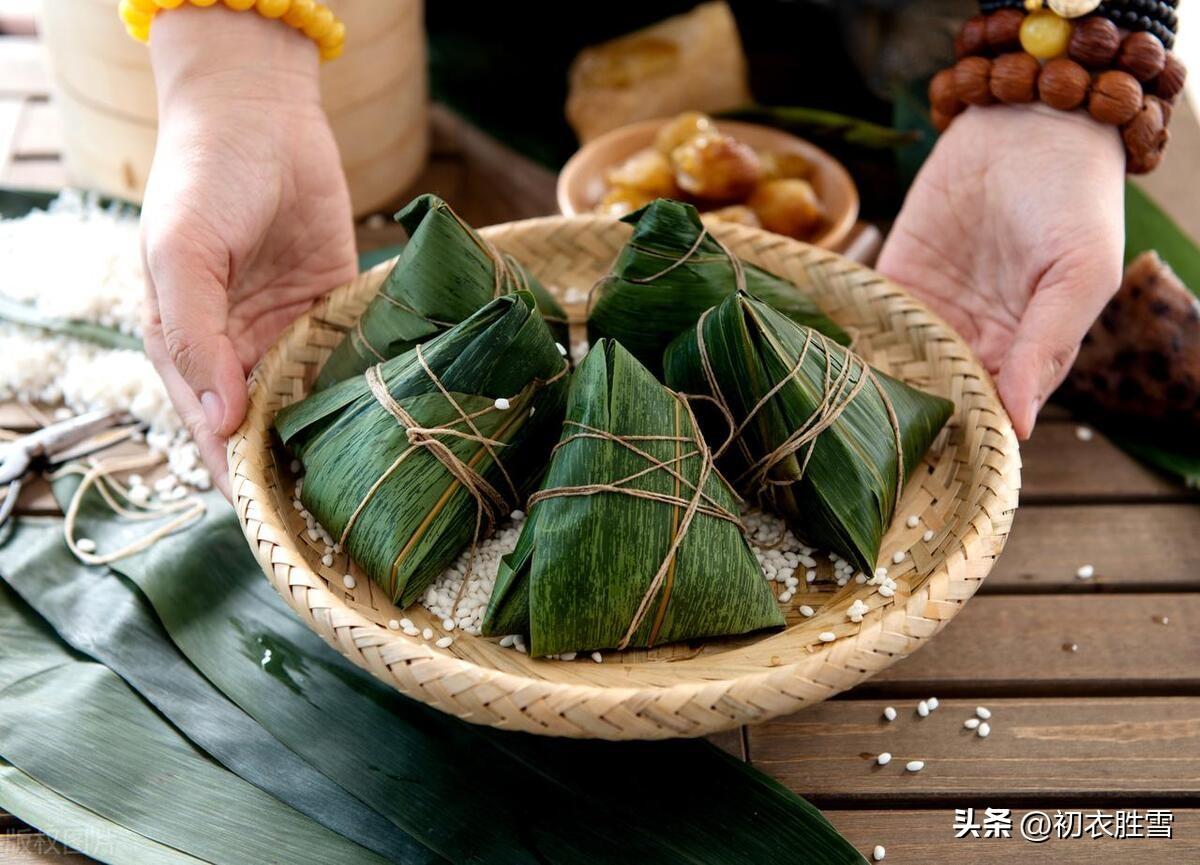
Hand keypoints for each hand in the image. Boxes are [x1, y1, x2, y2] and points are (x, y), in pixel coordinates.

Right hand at [140, 6, 356, 496]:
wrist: (261, 114)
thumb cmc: (205, 178)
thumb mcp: (181, 253)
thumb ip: (195, 335)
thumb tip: (222, 419)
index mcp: (191, 349)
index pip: (215, 435)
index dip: (243, 481)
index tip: (281, 529)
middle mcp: (241, 351)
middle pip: (270, 430)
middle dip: (300, 472)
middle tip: (348, 521)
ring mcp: (290, 332)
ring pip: (314, 403)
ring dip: (339, 438)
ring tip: (383, 486)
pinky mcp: (336, 308)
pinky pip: (351, 360)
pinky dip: (369, 389)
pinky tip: (401, 423)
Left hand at [877, 104, 1124, 437]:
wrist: (1028, 119)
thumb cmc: (1074, 197)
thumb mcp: (1081, 272)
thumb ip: (1048, 344)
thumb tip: (1022, 423)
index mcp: (1026, 348)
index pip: (994, 408)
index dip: (971, 431)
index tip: (944, 458)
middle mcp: (976, 336)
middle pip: (940, 392)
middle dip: (916, 414)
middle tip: (884, 441)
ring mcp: (932, 308)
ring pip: (899, 363)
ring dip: (878, 385)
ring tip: (849, 414)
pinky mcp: (895, 276)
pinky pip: (869, 317)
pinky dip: (852, 338)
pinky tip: (831, 363)